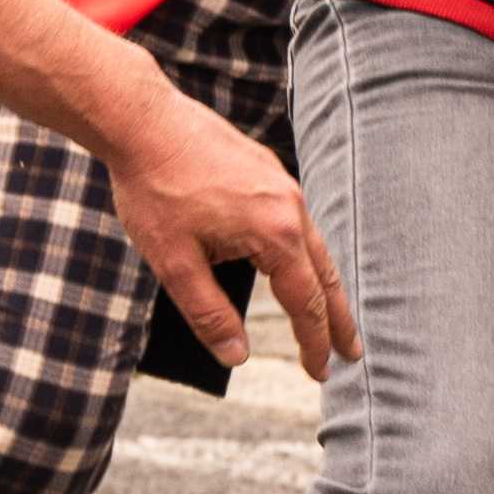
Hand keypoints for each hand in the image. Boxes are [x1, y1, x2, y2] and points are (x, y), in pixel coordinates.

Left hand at [100, 90, 356, 377]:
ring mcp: (281, 186)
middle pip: (325, 275)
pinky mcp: (266, 171)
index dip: (313, 342)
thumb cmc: (152, 189)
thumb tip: (236, 357)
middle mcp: (290, 208)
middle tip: (352, 353)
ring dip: (323, 284)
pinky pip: (296, 221)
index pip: (305, 302)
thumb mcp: (173, 261)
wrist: (141, 121)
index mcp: (275, 234)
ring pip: (313, 246)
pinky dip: (304, 251)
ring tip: (330, 315)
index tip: (320, 372)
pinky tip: (292, 261)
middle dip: (337, 319)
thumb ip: (207, 312)